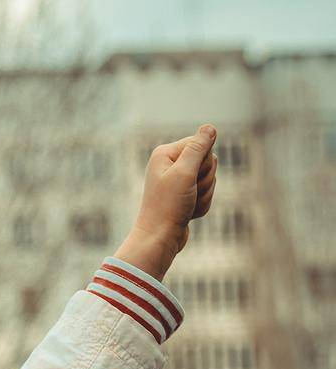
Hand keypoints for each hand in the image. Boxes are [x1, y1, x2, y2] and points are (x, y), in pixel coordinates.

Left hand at [132, 125, 217, 257]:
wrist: (159, 241)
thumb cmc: (168, 207)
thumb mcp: (185, 173)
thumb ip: (198, 148)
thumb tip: (210, 128)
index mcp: (166, 153)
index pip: (202, 143)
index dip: (203, 163)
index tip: (188, 179)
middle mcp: (170, 165)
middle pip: (208, 161)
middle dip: (204, 180)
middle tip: (188, 195)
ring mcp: (178, 181)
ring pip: (209, 179)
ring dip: (204, 195)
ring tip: (187, 207)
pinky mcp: (184, 196)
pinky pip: (205, 194)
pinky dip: (201, 205)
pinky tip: (188, 214)